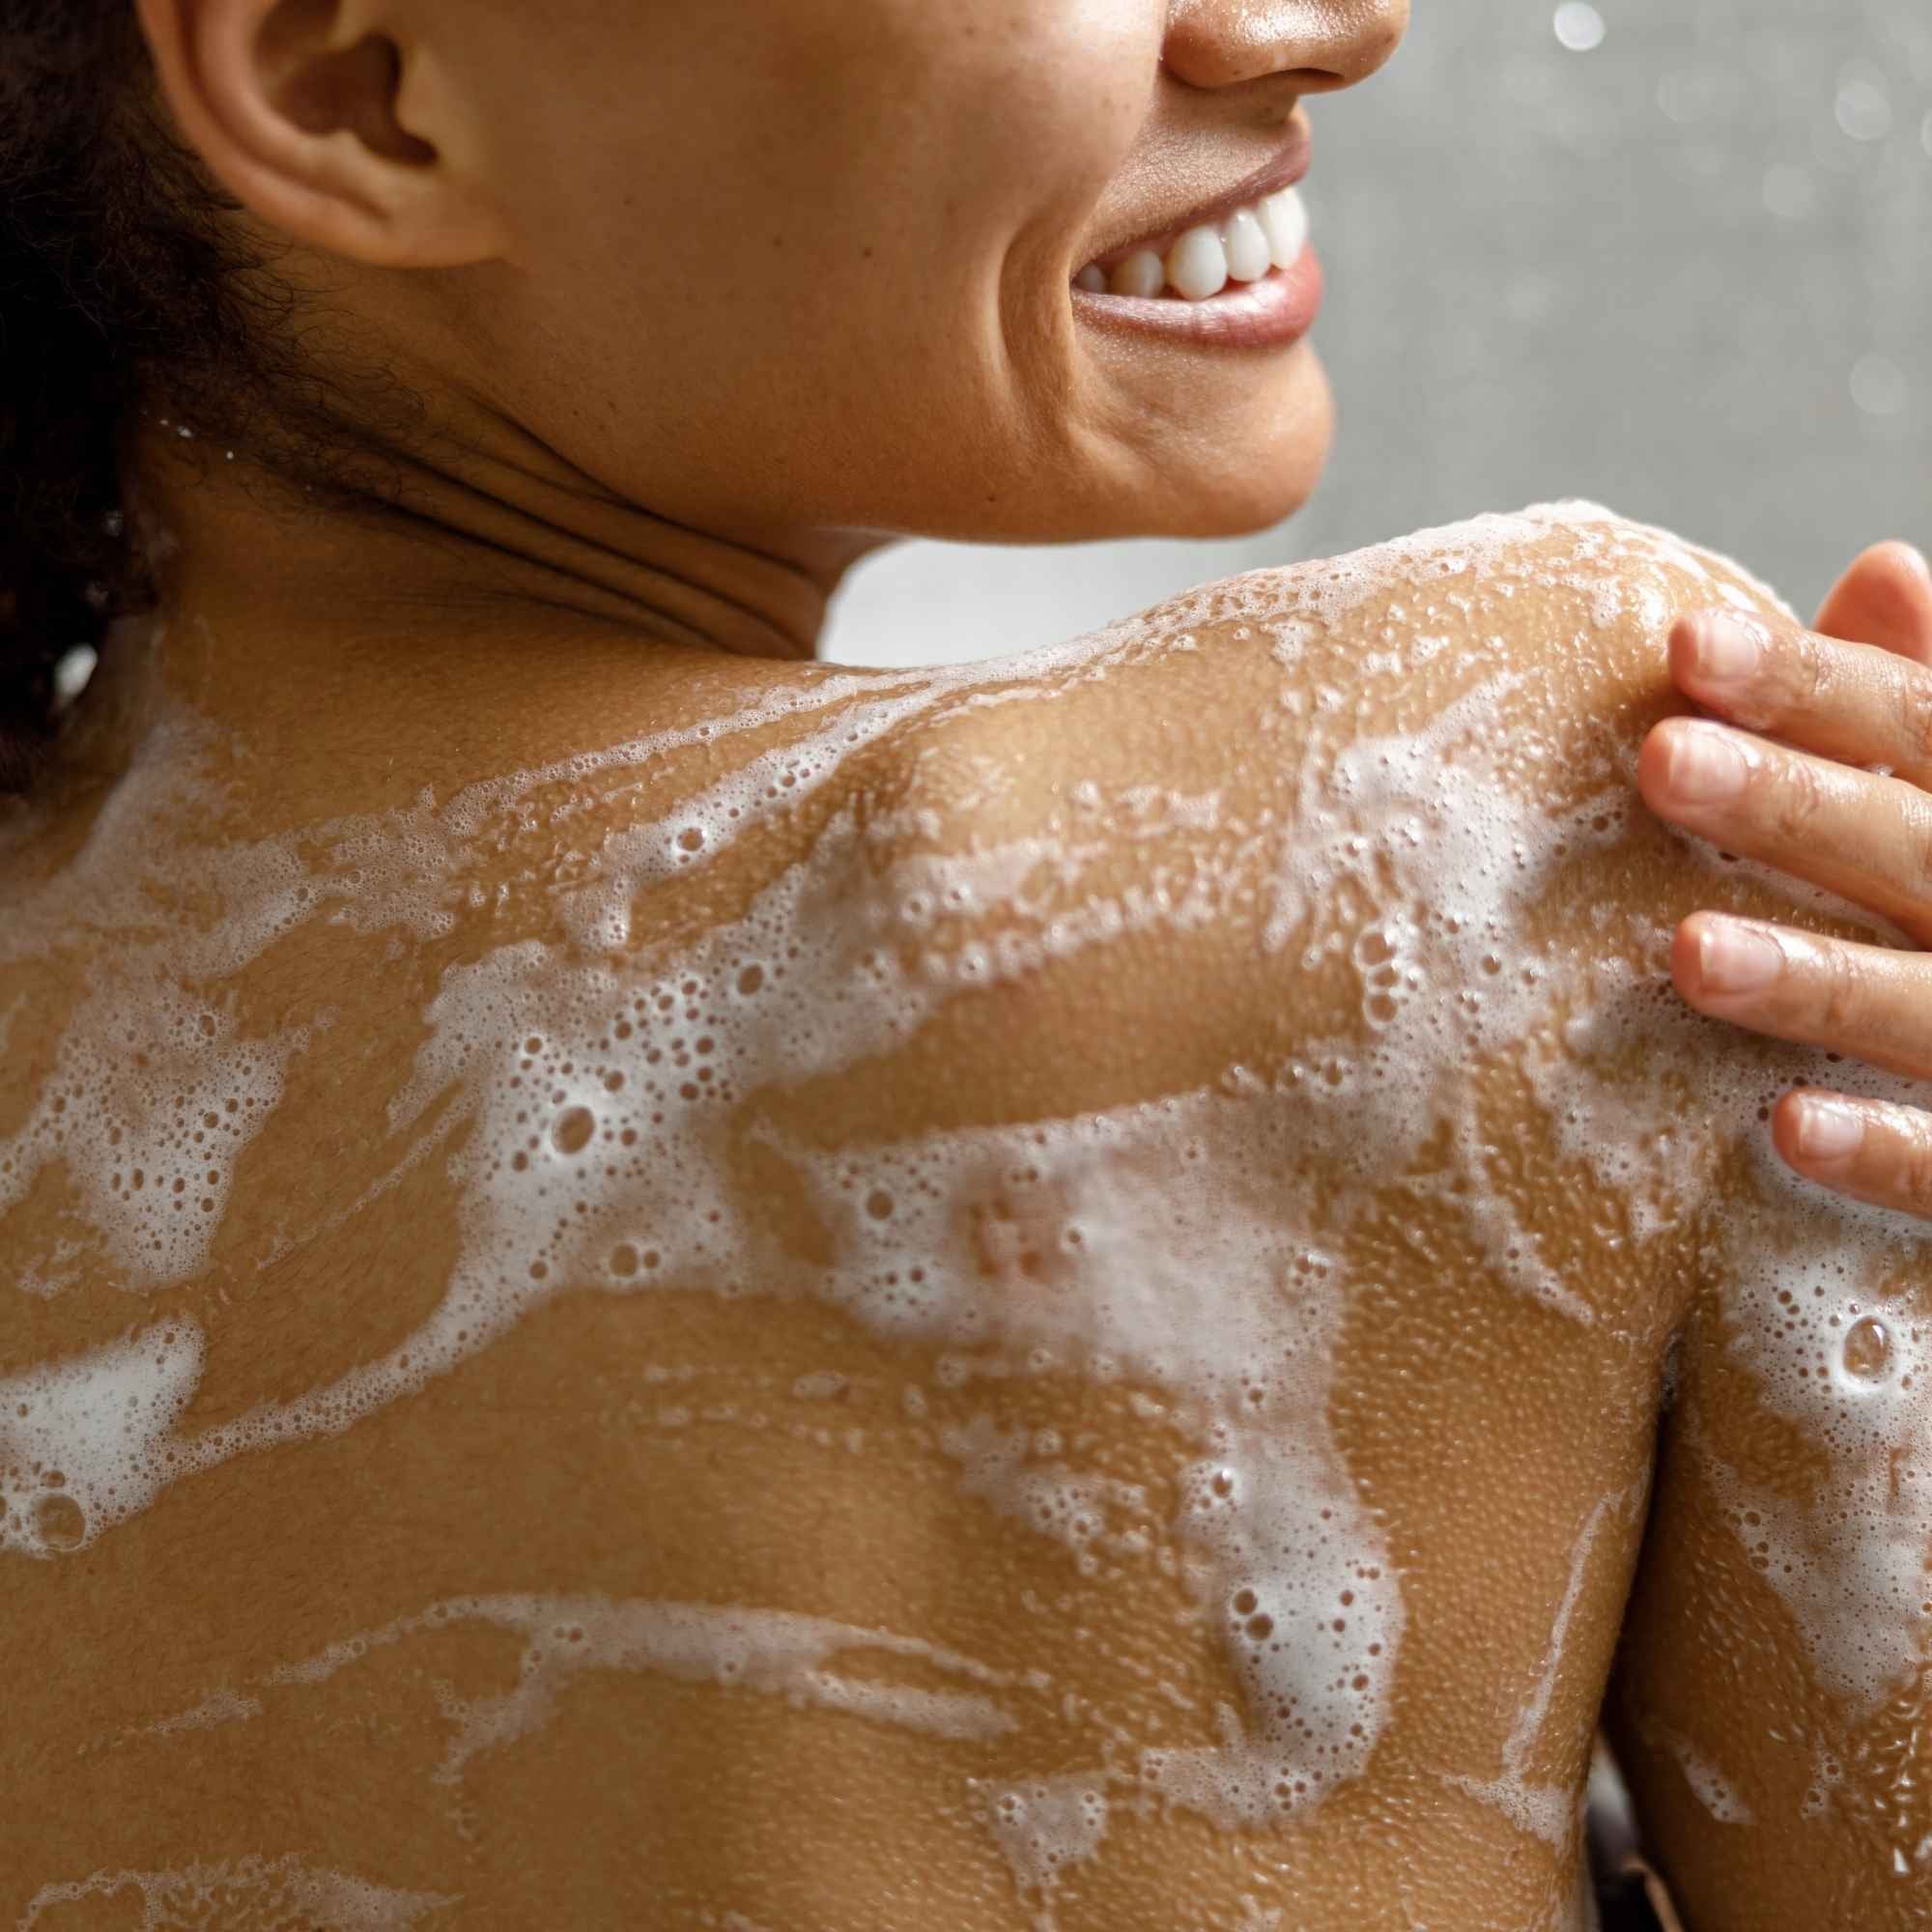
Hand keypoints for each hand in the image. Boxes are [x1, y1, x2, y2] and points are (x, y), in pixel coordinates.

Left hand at [1637, 540, 1931, 1217]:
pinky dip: (1883, 1148)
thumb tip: (1881, 567)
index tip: (1680, 644)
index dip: (1807, 682)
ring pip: (1920, 1005)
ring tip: (1687, 953)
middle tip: (1661, 761)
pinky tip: (1784, 1128)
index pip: (1920, 722)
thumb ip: (1928, 705)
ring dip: (1811, 975)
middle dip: (1792, 801)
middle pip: (1912, 842)